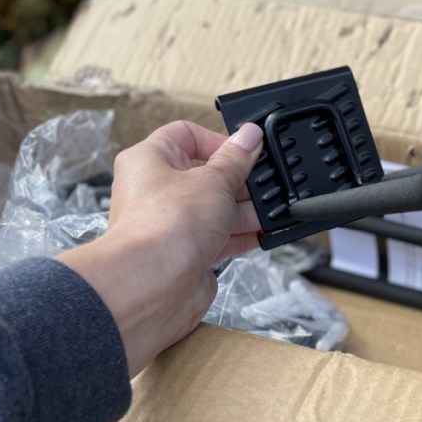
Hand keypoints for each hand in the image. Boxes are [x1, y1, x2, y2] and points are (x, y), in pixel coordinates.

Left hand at [57, 121, 263, 376]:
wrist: (152, 286)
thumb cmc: (165, 227)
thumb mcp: (214, 181)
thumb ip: (237, 159)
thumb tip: (250, 135)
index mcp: (150, 160)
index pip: (185, 135)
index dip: (218, 141)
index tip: (246, 151)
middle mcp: (155, 190)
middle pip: (205, 175)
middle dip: (238, 181)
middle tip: (264, 182)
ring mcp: (171, 224)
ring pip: (215, 209)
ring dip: (244, 211)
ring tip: (271, 210)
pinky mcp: (186, 253)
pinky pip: (218, 238)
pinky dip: (241, 236)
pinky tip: (264, 234)